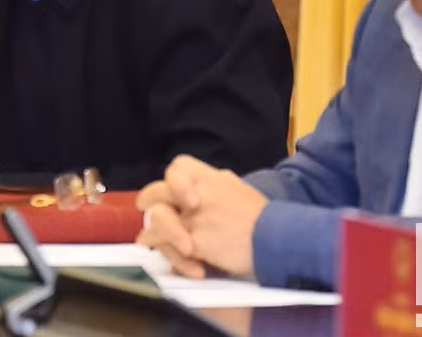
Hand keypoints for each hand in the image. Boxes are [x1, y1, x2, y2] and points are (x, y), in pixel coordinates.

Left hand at [135, 155, 266, 277]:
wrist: (276, 238)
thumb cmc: (263, 218)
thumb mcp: (239, 190)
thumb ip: (219, 186)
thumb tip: (211, 181)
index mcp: (211, 179)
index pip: (180, 166)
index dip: (172, 179)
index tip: (171, 190)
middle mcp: (199, 194)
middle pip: (159, 191)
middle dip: (149, 199)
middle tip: (144, 205)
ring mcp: (195, 218)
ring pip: (158, 219)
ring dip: (153, 230)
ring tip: (149, 237)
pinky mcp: (195, 242)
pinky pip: (170, 247)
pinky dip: (168, 254)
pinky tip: (169, 255)